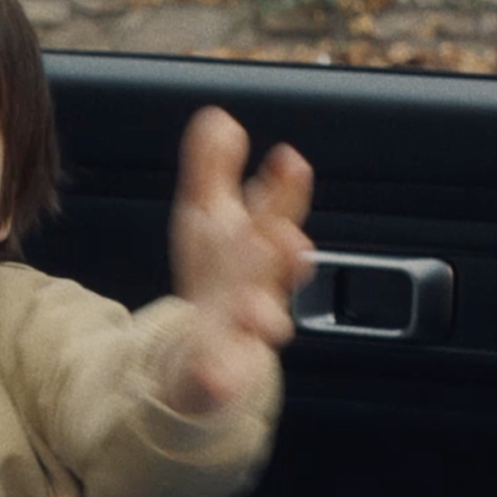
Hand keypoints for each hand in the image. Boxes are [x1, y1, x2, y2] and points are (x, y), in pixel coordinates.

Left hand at [159, 107, 314, 416]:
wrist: (211, 358)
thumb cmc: (217, 281)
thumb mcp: (207, 220)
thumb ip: (212, 169)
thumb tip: (218, 117)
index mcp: (256, 247)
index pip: (273, 213)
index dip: (283, 190)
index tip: (289, 160)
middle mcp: (259, 286)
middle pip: (272, 264)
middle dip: (280, 247)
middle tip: (284, 234)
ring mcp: (242, 331)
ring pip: (259, 321)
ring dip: (262, 316)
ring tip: (265, 317)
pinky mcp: (220, 371)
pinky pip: (220, 376)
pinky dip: (220, 378)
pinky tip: (216, 377)